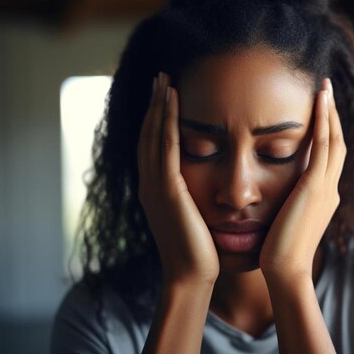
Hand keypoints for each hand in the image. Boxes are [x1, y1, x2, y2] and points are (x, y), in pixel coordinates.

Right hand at [138, 72, 219, 285]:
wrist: (191, 277)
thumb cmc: (198, 251)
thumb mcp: (191, 217)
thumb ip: (191, 197)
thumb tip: (206, 185)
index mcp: (155, 190)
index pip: (153, 146)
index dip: (156, 119)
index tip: (164, 96)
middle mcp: (149, 184)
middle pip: (148, 134)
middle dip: (154, 105)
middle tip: (160, 77)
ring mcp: (155, 186)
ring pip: (153, 136)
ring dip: (158, 106)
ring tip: (164, 80)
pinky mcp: (167, 190)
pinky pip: (165, 147)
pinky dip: (166, 121)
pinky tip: (172, 101)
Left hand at [259, 78, 345, 280]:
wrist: (285, 270)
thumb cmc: (278, 250)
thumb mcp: (286, 221)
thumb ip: (288, 204)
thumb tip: (275, 195)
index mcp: (324, 196)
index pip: (328, 157)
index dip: (327, 132)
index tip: (319, 111)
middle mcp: (330, 188)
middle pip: (337, 143)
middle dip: (333, 116)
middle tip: (326, 89)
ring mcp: (326, 187)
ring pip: (334, 139)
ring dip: (330, 111)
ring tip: (324, 86)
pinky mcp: (314, 187)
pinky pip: (323, 145)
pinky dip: (323, 121)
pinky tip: (319, 100)